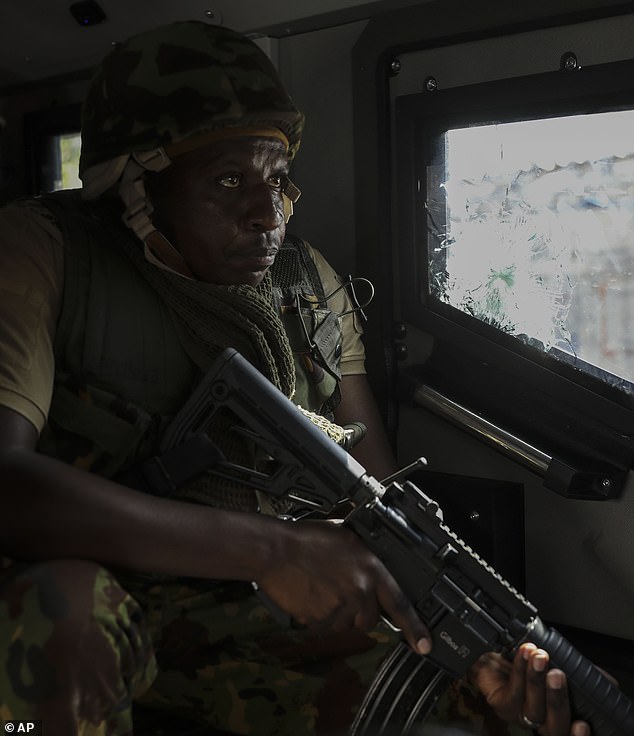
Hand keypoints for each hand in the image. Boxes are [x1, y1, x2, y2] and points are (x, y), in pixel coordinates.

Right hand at [256, 519, 431, 654]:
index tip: (425, 645)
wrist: (275, 550)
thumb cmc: (306, 539)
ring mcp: (339, 608)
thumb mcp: (346, 538)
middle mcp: (359, 590)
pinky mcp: (319, 620)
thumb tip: (373, 568)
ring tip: (320, 587)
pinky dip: (318, 617)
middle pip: (369, 619)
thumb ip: (365, 557)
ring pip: (346, 625)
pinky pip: (325, 628)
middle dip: (358, 611)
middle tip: (339, 590)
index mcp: (370, 569)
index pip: (400, 604)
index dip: (415, 627)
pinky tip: (310, 595)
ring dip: (337, 614)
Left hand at [469, 643, 590, 734]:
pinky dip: (519, 671)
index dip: (576, 735)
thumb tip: (606, 679)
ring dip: (536, 679)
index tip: (583, 724)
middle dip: (557, 700)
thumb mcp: (561, 664)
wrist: (496, 649)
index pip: (569, 733)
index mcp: (556, 714)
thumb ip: (581, 675)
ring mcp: (520, 715)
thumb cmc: (529, 659)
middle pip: (553, 727)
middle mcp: (541, 720)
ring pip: (532, 709)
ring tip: (539, 657)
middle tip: (557, 675)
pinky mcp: (502, 704)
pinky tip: (523, 655)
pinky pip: (512, 692)